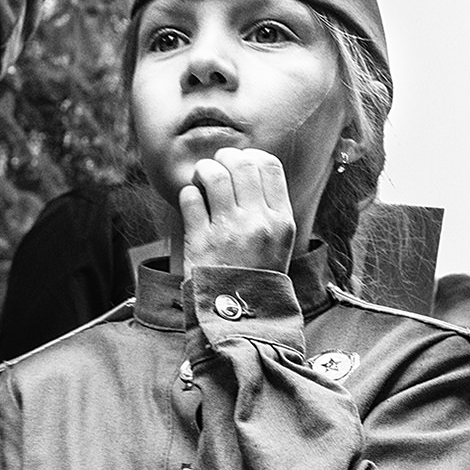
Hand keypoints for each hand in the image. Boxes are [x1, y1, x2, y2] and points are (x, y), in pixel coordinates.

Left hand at [178, 147, 296, 274]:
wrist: (240, 314)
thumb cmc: (257, 275)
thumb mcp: (279, 242)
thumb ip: (269, 208)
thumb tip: (251, 168)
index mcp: (281, 220)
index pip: (269, 165)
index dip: (251, 156)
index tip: (240, 163)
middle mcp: (257, 222)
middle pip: (241, 163)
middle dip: (225, 158)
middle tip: (217, 169)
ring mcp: (228, 230)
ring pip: (213, 174)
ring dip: (203, 171)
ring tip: (202, 182)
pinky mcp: (201, 240)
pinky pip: (190, 197)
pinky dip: (188, 194)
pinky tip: (193, 205)